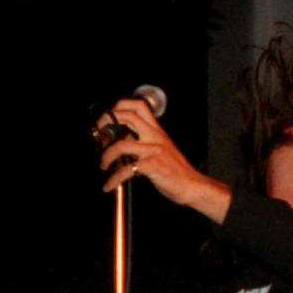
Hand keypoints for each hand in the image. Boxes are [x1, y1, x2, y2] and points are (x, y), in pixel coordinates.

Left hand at [93, 99, 231, 220]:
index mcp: (157, 131)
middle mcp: (155, 137)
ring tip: (104, 165)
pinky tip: (109, 185)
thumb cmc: (175, 170)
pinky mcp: (153, 166)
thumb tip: (120, 138)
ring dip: (106, 156)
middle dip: (107, 123)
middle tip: (100, 137)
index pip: (138, 106)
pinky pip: (126, 170)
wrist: (192, 185)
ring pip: (121, 145)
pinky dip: (114, 179)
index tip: (107, 120)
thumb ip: (143, 141)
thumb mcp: (161, 149)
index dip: (119, 108)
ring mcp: (154, 150)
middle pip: (128, 116)